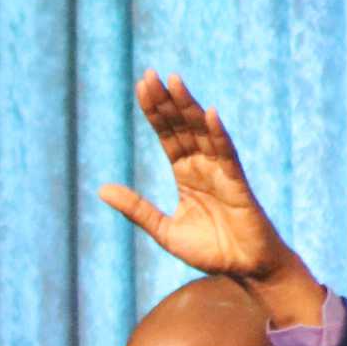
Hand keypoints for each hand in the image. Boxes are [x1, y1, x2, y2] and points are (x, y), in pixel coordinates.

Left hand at [98, 71, 325, 326]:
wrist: (246, 270)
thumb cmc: (211, 251)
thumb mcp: (164, 231)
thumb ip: (137, 209)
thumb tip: (100, 190)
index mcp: (185, 174)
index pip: (167, 136)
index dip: (155, 112)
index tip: (142, 86)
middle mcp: (203, 167)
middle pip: (182, 127)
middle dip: (167, 101)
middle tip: (150, 75)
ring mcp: (221, 172)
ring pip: (203, 133)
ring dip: (189, 107)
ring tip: (175, 81)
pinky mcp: (238, 184)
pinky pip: (227, 154)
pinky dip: (218, 134)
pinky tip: (208, 114)